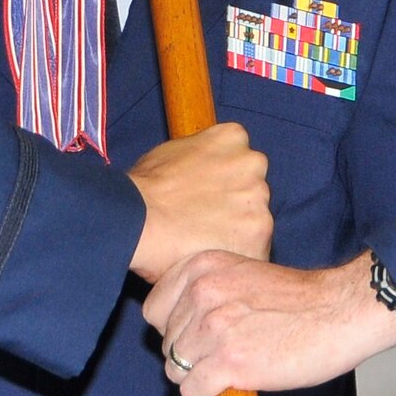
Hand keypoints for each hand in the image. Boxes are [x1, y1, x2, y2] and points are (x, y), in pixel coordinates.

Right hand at [126, 124, 271, 284]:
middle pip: (252, 189)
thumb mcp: (171, 152)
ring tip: (204, 243)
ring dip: (237, 233)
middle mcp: (252, 164)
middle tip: (205, 222)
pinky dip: (237, 257)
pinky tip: (211, 258)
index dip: (224, 182)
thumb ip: (200, 156)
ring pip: (256, 221)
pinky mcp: (259, 235)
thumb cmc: (144, 190)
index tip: (208, 197)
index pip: (240, 160)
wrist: (136, 221)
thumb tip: (203, 169)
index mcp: (232, 137)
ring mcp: (259, 200)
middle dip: (235, 206)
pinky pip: (255, 250)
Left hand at [144, 250, 395, 395]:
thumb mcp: (243, 275)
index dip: (172, 331)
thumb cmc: (300, 299)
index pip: (154, 309)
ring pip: (176, 370)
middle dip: (187, 358)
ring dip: (195, 381)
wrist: (339, 312)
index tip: (192, 340)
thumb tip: (181, 326)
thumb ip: (209, 293)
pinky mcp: (229, 362)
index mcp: (203, 267)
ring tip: (219, 382)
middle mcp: (202, 293)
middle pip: (166, 343)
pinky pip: (192, 391)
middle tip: (214, 364)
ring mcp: (213, 328)